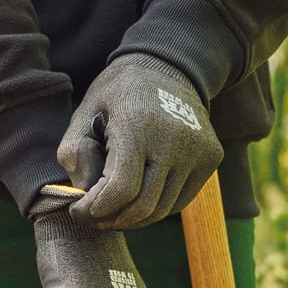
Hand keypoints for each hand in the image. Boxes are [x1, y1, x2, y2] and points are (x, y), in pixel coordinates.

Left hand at [57, 53, 221, 226]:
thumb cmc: (118, 94)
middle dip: (112, 220)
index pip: (121, 189)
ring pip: (164, 209)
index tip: (78, 211)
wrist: (168, 67)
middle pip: (143, 206)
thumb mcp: (85, 112)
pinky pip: (181, 200)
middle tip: (94, 218)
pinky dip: (157, 207)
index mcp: (138, 126)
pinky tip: (139, 197)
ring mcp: (198, 149)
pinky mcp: (212, 157)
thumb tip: (85, 196)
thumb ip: (75, 154)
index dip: (96, 210)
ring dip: (134, 218)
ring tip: (113, 212)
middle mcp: (174, 139)